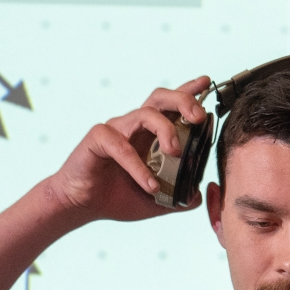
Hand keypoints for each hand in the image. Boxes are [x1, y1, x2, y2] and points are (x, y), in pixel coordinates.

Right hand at [39, 78, 213, 224]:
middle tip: (198, 118)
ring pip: (144, 114)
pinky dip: (139, 166)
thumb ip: (179, 196)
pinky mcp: (97, 140)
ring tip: (176, 152)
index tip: (206, 82)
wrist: (83, 206)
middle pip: (160, 98)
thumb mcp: (157, 200)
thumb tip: (198, 196)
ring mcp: (115, 130)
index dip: (188, 92)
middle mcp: (134, 126)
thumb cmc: (117, 196)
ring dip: (166, 130)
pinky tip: (150, 186)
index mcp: (150, 134)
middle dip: (183, 102)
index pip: (171, 106)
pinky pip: (121, 146)